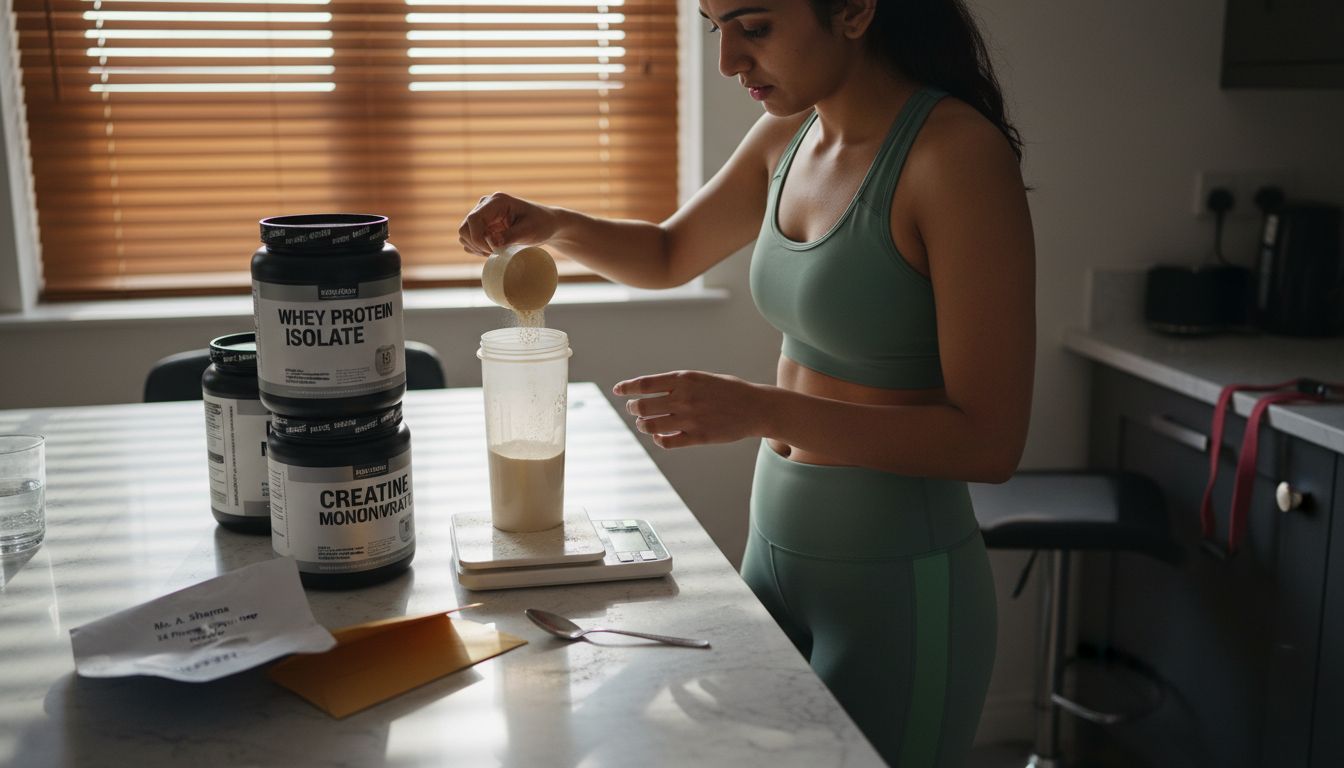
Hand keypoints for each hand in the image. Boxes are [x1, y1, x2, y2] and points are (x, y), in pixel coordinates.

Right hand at [458, 192, 559, 255]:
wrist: (546, 224)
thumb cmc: (541, 225)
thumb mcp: (529, 231)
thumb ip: (510, 236)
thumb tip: (490, 241)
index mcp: (497, 202)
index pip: (474, 219)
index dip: (478, 238)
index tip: (493, 250)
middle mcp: (485, 205)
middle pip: (464, 228)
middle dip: (477, 245)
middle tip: (496, 253)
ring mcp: (482, 215)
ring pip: (464, 234)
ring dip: (476, 248)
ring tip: (496, 252)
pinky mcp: (482, 225)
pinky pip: (469, 239)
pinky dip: (477, 248)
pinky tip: (492, 250)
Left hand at [613, 371, 766, 448]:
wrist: (756, 407)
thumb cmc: (729, 390)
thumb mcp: (702, 378)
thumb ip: (677, 384)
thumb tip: (651, 391)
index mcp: (684, 379)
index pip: (644, 384)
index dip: (627, 387)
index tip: (617, 390)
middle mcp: (684, 398)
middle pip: (641, 406)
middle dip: (632, 408)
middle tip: (633, 409)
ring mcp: (690, 418)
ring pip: (650, 425)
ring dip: (643, 425)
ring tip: (645, 423)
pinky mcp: (698, 436)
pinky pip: (667, 441)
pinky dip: (658, 439)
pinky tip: (660, 436)